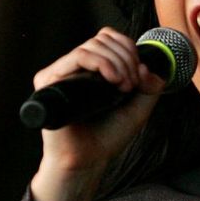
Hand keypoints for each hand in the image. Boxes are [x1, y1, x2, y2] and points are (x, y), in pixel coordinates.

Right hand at [25, 28, 168, 200]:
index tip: (139, 76)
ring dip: (117, 62)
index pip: (108, 39)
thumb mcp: (138, 108)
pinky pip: (77, 57)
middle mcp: (73, 68)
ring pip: (92, 46)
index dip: (129, 49)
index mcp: (90, 70)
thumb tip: (148, 65)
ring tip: (124, 87)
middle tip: (133, 83)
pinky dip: (101, 63)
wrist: (87, 161)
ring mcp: (60, 73)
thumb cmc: (106, 137)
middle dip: (126, 57)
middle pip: (102, 39)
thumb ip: (150, 86)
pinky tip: (112, 81)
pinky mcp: (49, 81)